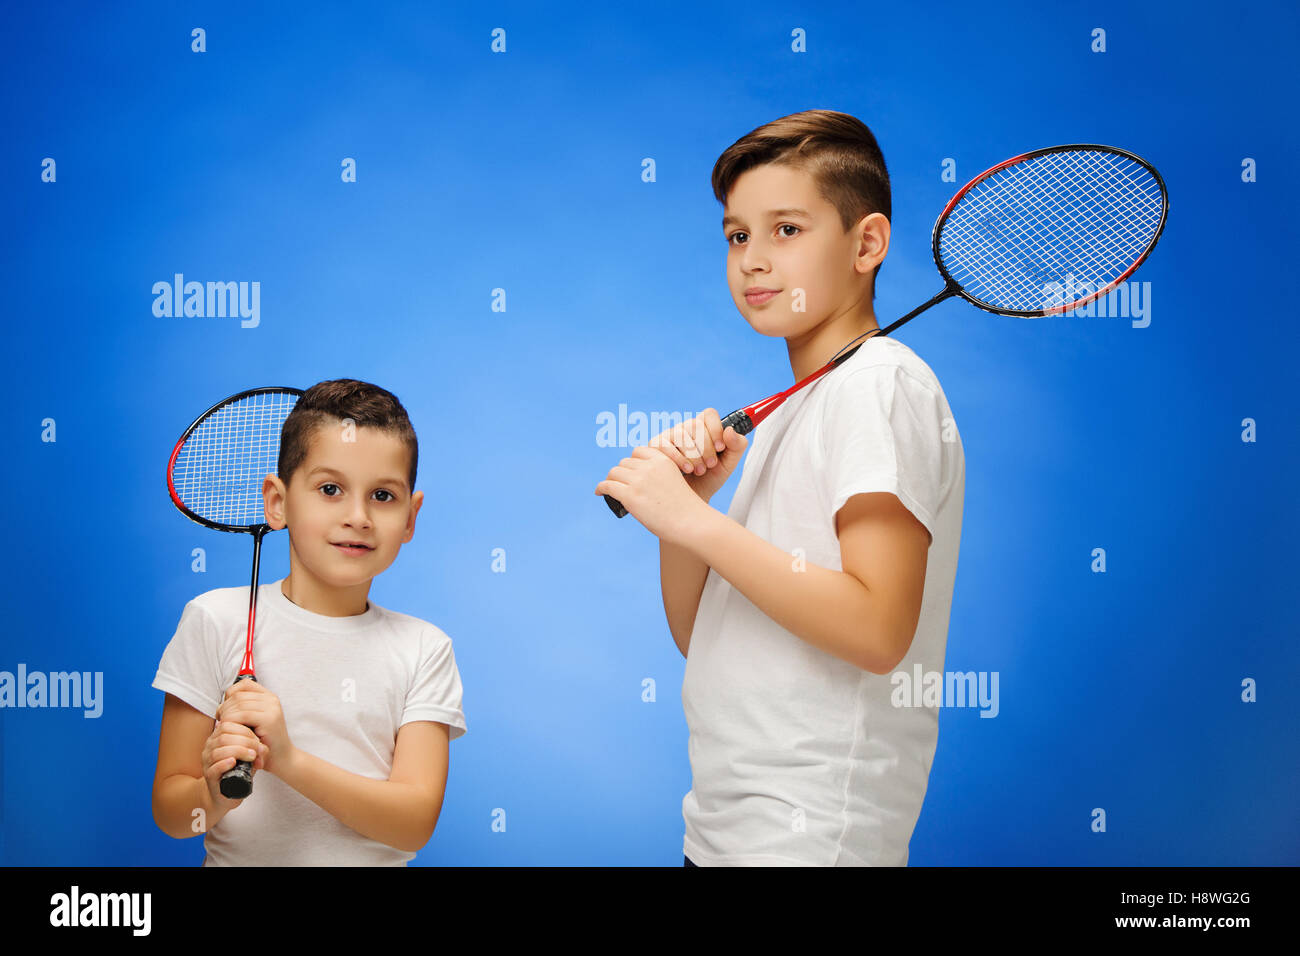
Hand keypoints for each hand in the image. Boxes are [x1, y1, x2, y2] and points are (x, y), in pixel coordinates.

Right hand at [201, 718, 266, 808]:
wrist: (227, 793)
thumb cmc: (239, 771)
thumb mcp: (250, 756)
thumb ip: (256, 749)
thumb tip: (263, 748)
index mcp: (218, 738)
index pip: (227, 725)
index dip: (245, 730)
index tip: (258, 739)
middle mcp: (210, 748)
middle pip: (224, 736)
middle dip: (244, 740)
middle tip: (257, 749)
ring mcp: (207, 762)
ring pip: (218, 751)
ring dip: (238, 751)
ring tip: (252, 756)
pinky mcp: (209, 776)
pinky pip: (214, 767)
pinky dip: (224, 764)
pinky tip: (234, 762)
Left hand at [217, 680, 292, 776]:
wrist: (281, 757)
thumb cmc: (263, 741)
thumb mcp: (254, 720)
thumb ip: (244, 708)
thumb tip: (223, 702)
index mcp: (269, 696)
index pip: (244, 685)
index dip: (229, 695)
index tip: (225, 710)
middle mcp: (272, 699)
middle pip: (238, 695)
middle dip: (224, 708)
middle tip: (220, 722)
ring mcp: (272, 708)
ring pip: (238, 704)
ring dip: (226, 716)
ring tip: (224, 727)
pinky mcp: (269, 719)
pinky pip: (242, 715)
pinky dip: (232, 722)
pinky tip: (231, 731)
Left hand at [595, 445, 713, 543]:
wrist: (691, 522)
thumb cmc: (685, 508)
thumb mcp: (675, 481)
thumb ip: (657, 476)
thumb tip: (633, 482)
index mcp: (662, 460)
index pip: (638, 451)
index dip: (632, 462)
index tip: (631, 472)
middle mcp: (649, 467)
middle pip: (624, 463)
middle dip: (621, 472)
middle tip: (620, 483)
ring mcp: (638, 480)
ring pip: (614, 473)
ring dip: (611, 480)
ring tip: (609, 488)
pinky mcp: (630, 495)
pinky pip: (607, 485)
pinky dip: (601, 488)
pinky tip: (599, 492)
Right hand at [648, 408, 749, 502]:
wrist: (692, 500)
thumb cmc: (709, 480)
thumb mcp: (728, 464)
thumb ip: (737, 446)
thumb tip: (729, 430)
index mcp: (704, 428)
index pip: (709, 414)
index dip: (715, 429)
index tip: (720, 447)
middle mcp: (685, 428)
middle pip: (695, 424)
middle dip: (705, 447)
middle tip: (710, 464)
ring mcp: (669, 436)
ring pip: (680, 434)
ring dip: (693, 455)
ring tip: (700, 470)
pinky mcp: (655, 447)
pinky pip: (665, 445)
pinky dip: (679, 459)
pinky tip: (686, 470)